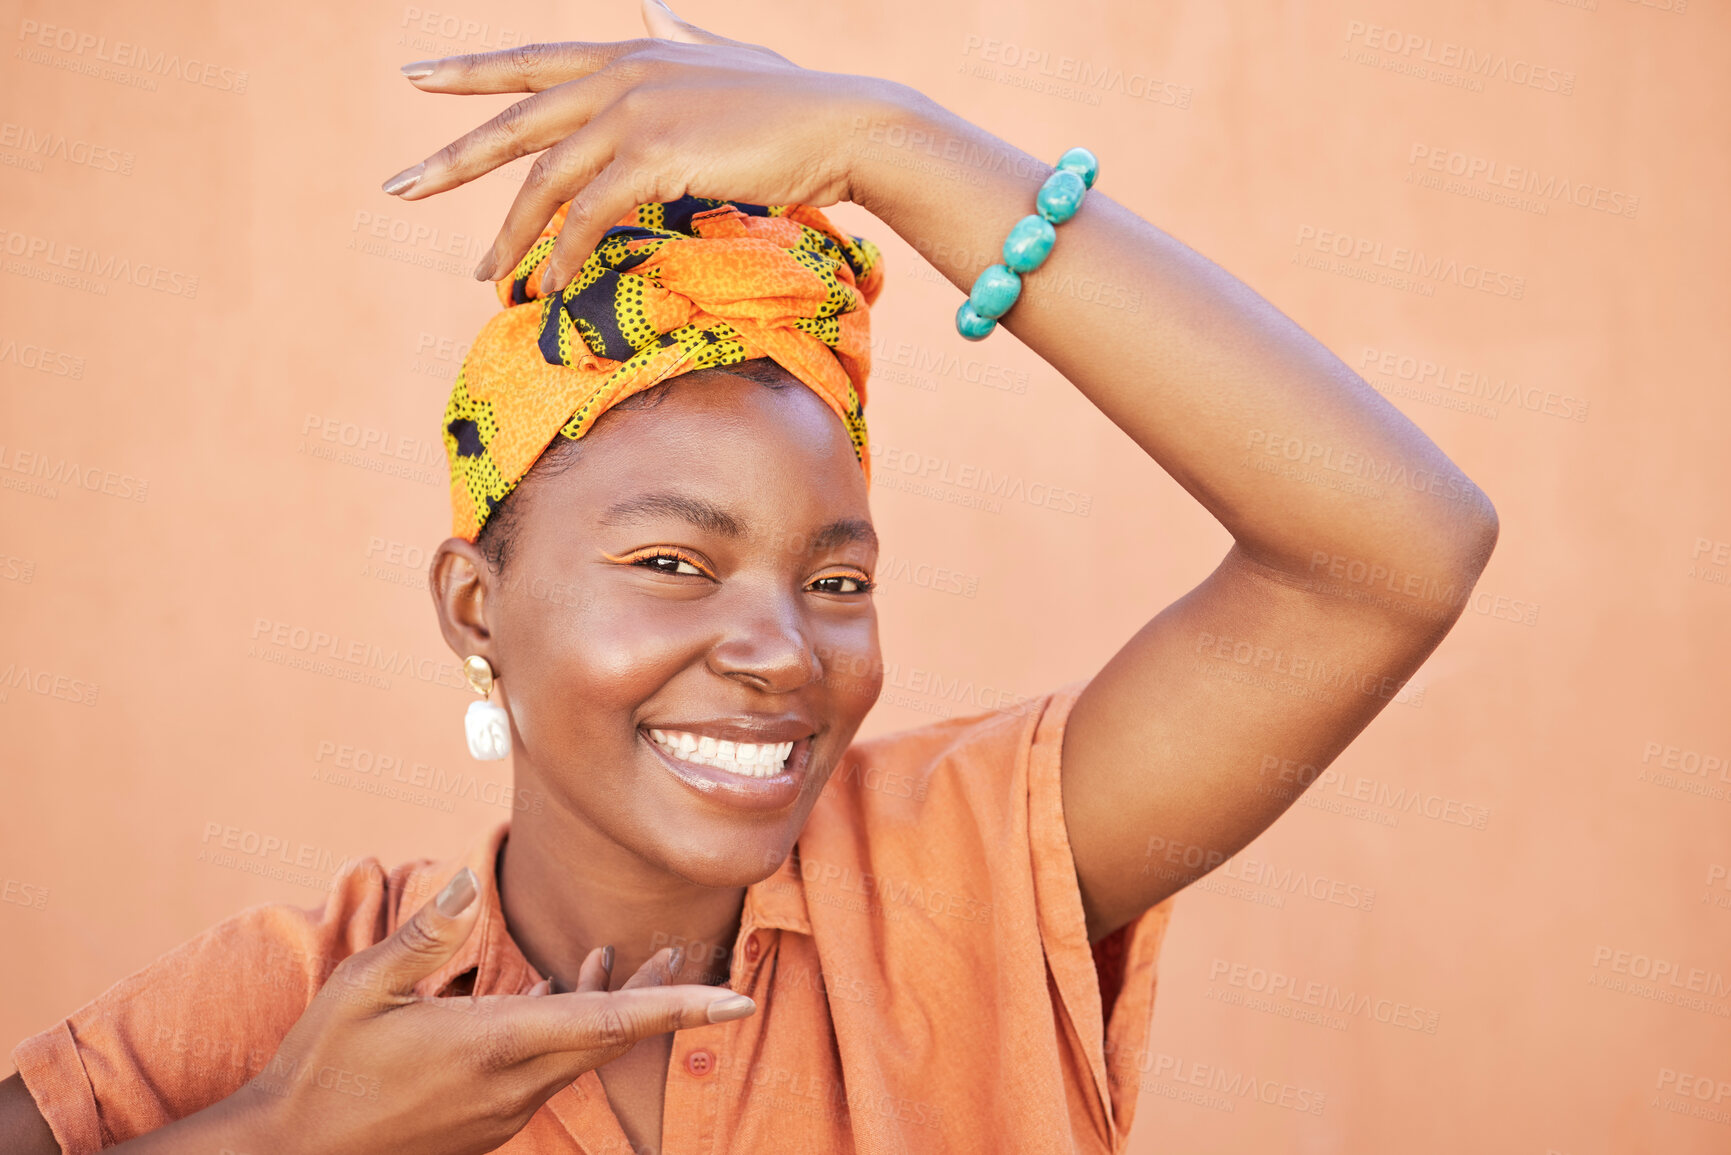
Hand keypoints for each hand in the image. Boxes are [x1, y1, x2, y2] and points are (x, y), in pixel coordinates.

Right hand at [227, 867, 754, 1154]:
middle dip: (657, 996)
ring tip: (628, 958)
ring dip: (609, 1008)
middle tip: (686, 948)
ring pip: (579, 1054)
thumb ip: (426, 935)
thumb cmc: (320, 1070)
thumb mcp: (361, 989)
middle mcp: (512, 1085)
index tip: (738, 1001)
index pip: (610, 1025)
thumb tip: (470, 879)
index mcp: (493, 1047)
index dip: (680, 1008)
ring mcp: (502, 1111)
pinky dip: (565, 1029)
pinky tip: (554, 991)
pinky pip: (547, 1070)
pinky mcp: (486, 1123)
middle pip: (610, 1038)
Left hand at [381, 0, 907, 290]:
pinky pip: (590, 214)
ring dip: (511, 234)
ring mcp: (637, 112)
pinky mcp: (658, 155)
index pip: (532, 61)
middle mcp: (622, 74)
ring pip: (546, 179)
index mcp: (630, 51)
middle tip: (398, 188)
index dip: (471, 73)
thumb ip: (680, 33)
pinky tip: (551, 284)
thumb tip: (654, 4)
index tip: (416, 80)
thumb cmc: (793, 98)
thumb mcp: (726, 53)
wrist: (847, 124)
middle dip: (450, 159)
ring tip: (486, 275)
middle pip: (515, 121)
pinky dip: (565, 253)